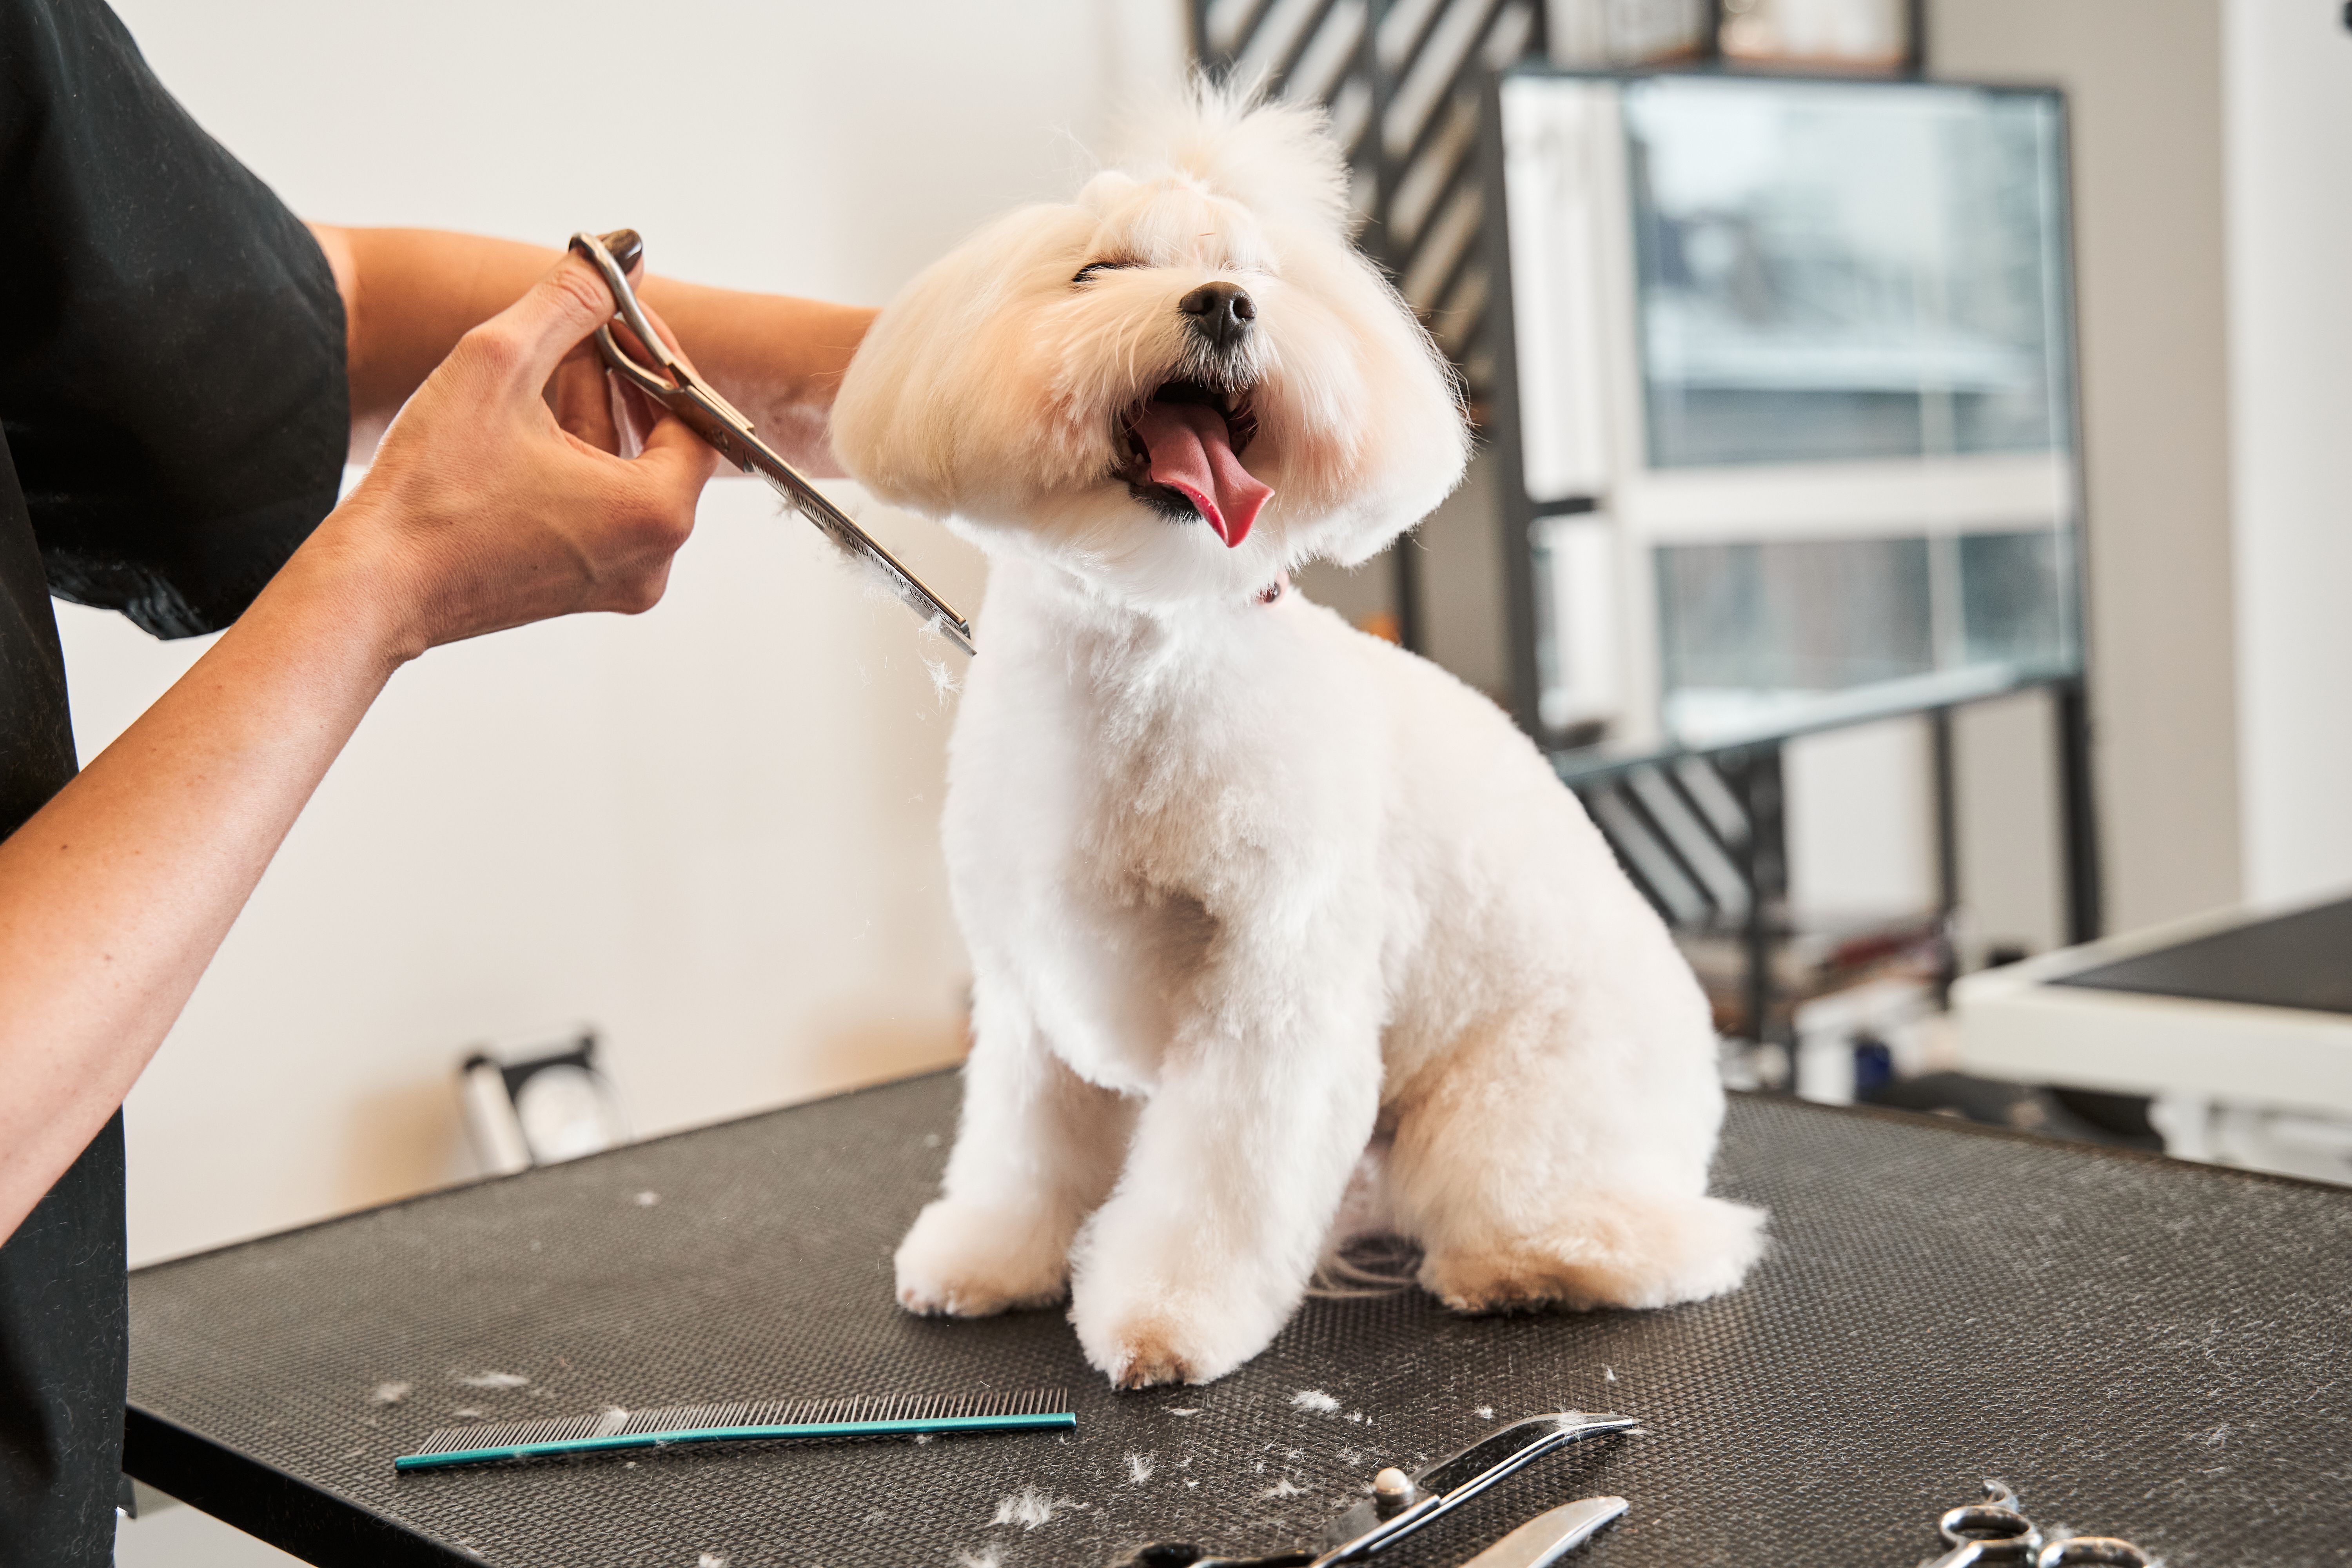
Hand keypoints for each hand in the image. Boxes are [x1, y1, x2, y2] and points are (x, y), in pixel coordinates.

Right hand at [301, 249, 721, 663]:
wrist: (372, 587)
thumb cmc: (431, 487)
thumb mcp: (501, 362)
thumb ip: (569, 300)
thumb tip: (622, 252)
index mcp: (656, 514)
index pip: (694, 414)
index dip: (660, 354)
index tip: (620, 311)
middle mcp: (654, 560)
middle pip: (667, 445)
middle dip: (631, 377)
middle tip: (591, 324)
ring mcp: (621, 582)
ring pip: (631, 473)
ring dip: (600, 410)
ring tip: (559, 355)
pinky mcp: (583, 588)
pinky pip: (603, 506)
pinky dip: (581, 456)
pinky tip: (537, 413)